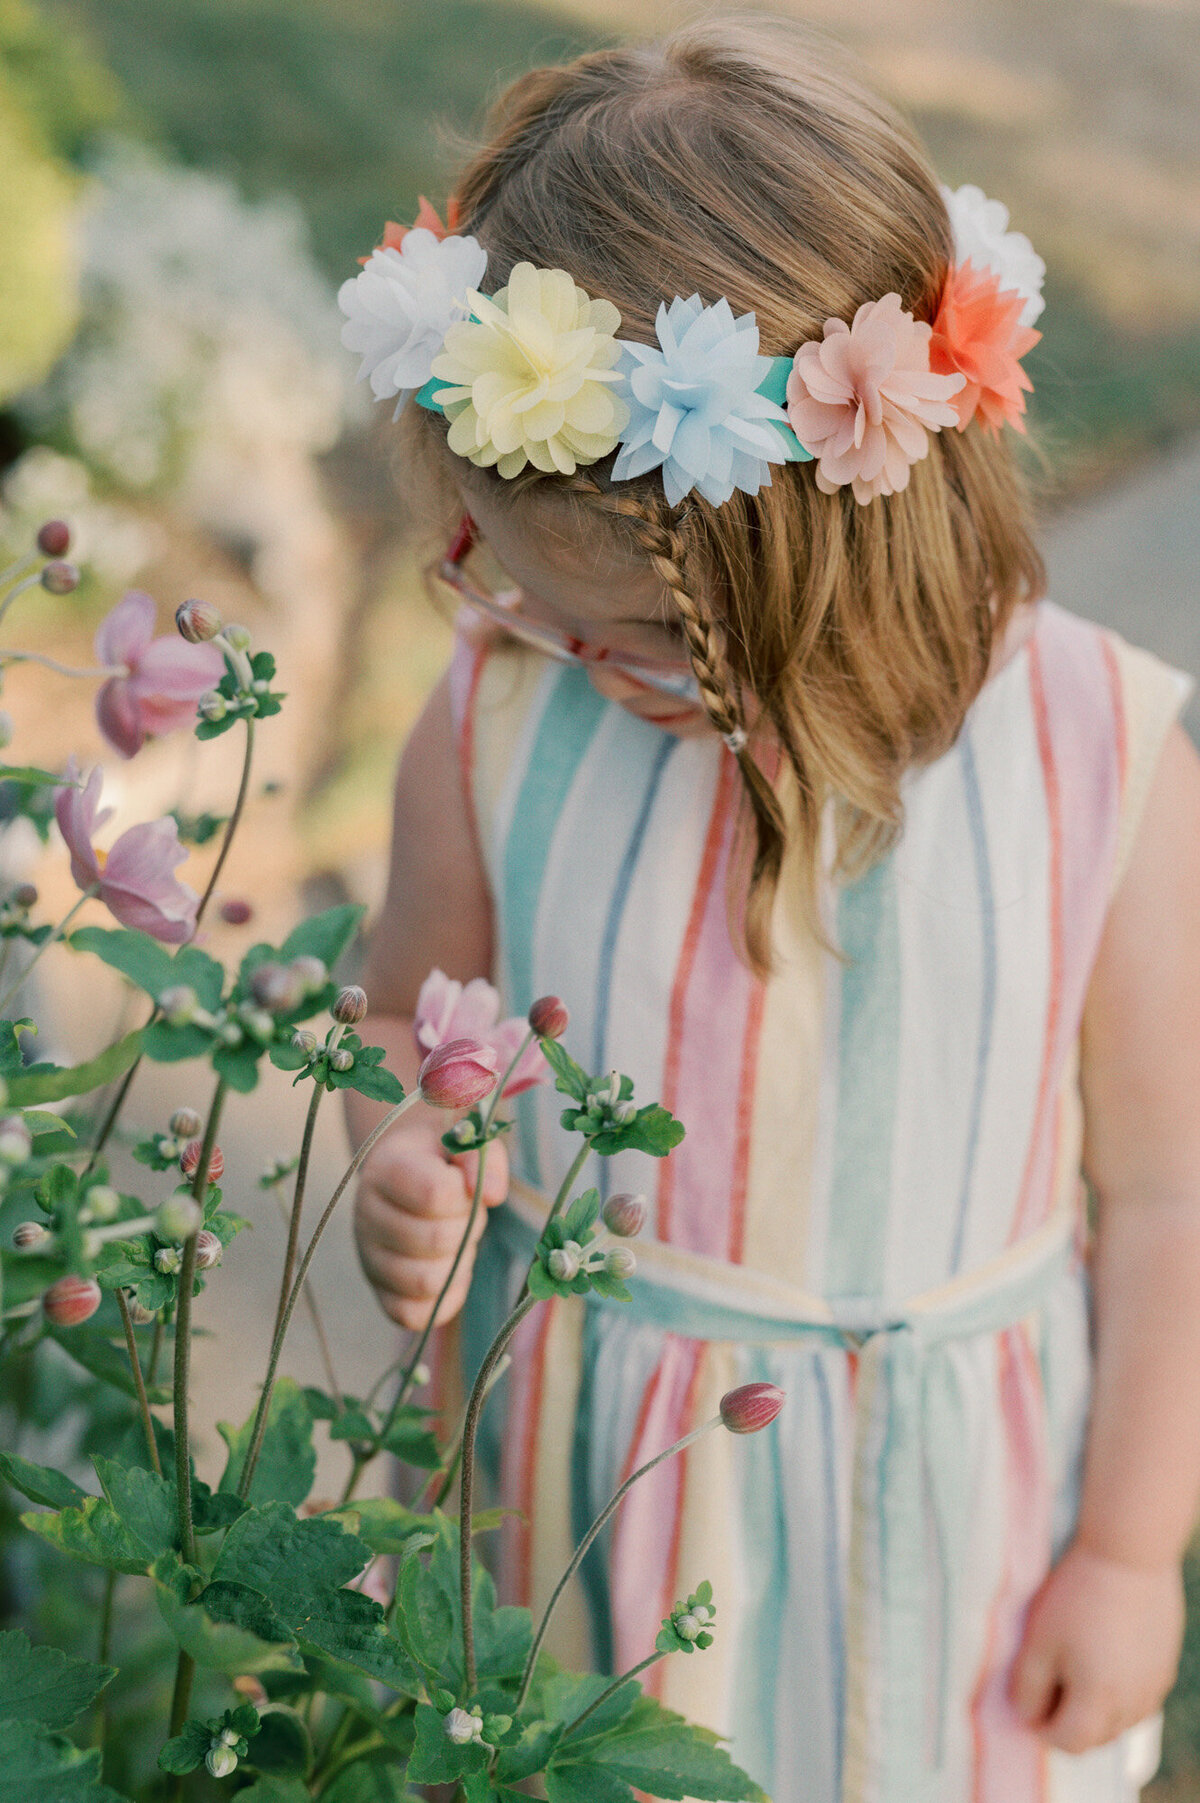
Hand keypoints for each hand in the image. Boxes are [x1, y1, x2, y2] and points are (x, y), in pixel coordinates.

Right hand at [353, 1122, 508, 1330]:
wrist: (408, 1168)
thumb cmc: (442, 1154)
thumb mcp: (463, 1138)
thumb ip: (482, 1158)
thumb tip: (492, 1195)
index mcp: (385, 1169)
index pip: (434, 1195)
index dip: (465, 1194)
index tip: (464, 1184)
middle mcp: (366, 1215)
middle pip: (436, 1241)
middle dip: (467, 1228)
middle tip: (465, 1213)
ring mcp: (370, 1257)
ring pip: (426, 1283)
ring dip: (459, 1262)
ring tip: (457, 1239)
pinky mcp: (380, 1291)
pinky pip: (414, 1316)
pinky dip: (446, 1298)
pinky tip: (454, 1270)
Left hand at [1010, 1541, 1183, 1753]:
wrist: (1129, 1554)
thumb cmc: (1077, 1595)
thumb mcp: (1040, 1640)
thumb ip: (1027, 1685)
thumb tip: (1025, 1714)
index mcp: (1099, 1701)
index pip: (1070, 1742)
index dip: (1043, 1729)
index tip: (1027, 1705)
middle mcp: (1133, 1703)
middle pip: (1098, 1737)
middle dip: (1069, 1725)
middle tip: (1048, 1689)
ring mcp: (1156, 1685)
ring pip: (1123, 1721)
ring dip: (1097, 1713)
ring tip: (1075, 1673)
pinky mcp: (1166, 1665)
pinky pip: (1141, 1698)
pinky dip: (1120, 1694)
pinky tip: (1105, 1660)